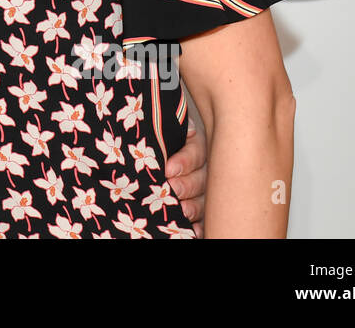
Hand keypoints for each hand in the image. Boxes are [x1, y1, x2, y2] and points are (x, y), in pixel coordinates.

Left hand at [165, 120, 206, 237]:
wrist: (151, 151)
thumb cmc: (155, 138)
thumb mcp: (161, 128)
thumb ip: (164, 128)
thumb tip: (168, 124)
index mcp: (196, 145)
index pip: (195, 152)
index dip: (184, 161)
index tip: (168, 169)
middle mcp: (202, 169)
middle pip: (200, 179)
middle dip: (185, 185)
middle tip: (171, 189)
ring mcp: (201, 191)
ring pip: (202, 200)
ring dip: (193, 206)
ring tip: (181, 210)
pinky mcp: (196, 208)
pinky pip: (203, 219)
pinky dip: (199, 226)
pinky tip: (193, 230)